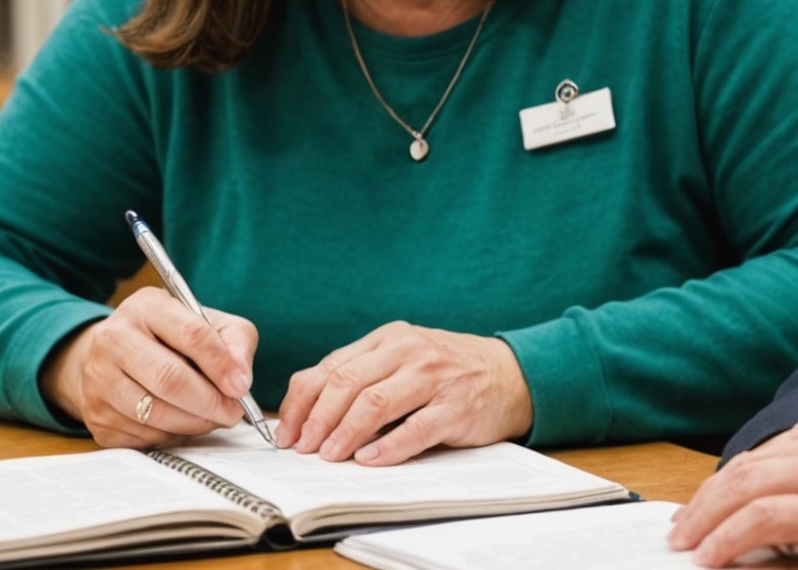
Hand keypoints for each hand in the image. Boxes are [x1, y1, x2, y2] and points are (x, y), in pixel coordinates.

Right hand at [38, 287, 258, 448]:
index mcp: (146, 306)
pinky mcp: (95, 415)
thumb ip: (235, 342)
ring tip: (213, 418)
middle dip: (210, 402)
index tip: (241, 387)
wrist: (115, 356)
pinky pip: (142, 435)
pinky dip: (172, 435)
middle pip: (169, 378)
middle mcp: (114, 338)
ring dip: (194, 423)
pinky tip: (183, 424)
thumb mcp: (209, 323)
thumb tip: (240, 379)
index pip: (191, 334)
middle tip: (233, 413)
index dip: (221, 364)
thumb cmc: (172, 339)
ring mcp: (98, 378)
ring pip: (155, 412)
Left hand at [273, 321, 532, 465]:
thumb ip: (363, 375)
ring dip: (345, 433)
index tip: (287, 433)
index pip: (332, 367)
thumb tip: (307, 413)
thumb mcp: (404, 360)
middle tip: (304, 448)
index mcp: (389, 338)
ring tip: (330, 456)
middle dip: (318, 419)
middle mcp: (410, 351)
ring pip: (376, 402)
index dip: (302, 402)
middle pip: (348, 383)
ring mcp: (435, 377)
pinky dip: (388, 447)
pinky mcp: (456, 407)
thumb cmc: (447, 372)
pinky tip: (369, 459)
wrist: (510, 375)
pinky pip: (416, 428)